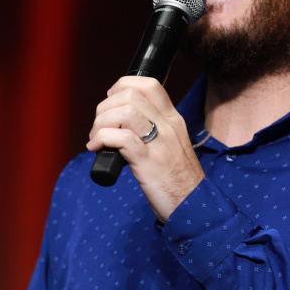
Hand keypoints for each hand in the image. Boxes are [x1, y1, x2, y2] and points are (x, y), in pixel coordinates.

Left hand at [86, 76, 203, 220]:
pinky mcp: (149, 162)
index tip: (111, 101)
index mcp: (173, 120)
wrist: (194, 205)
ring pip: (125, 112)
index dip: (123, 85)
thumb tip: (122, 123)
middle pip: (131, 95)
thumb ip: (154, 130)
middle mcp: (168, 126)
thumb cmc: (177, 179)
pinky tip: (96, 148)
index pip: (150, 84)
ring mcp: (159, 143)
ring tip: (96, 138)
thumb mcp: (172, 145)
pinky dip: (102, 139)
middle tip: (99, 126)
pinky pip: (121, 138)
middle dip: (105, 107)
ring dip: (101, 122)